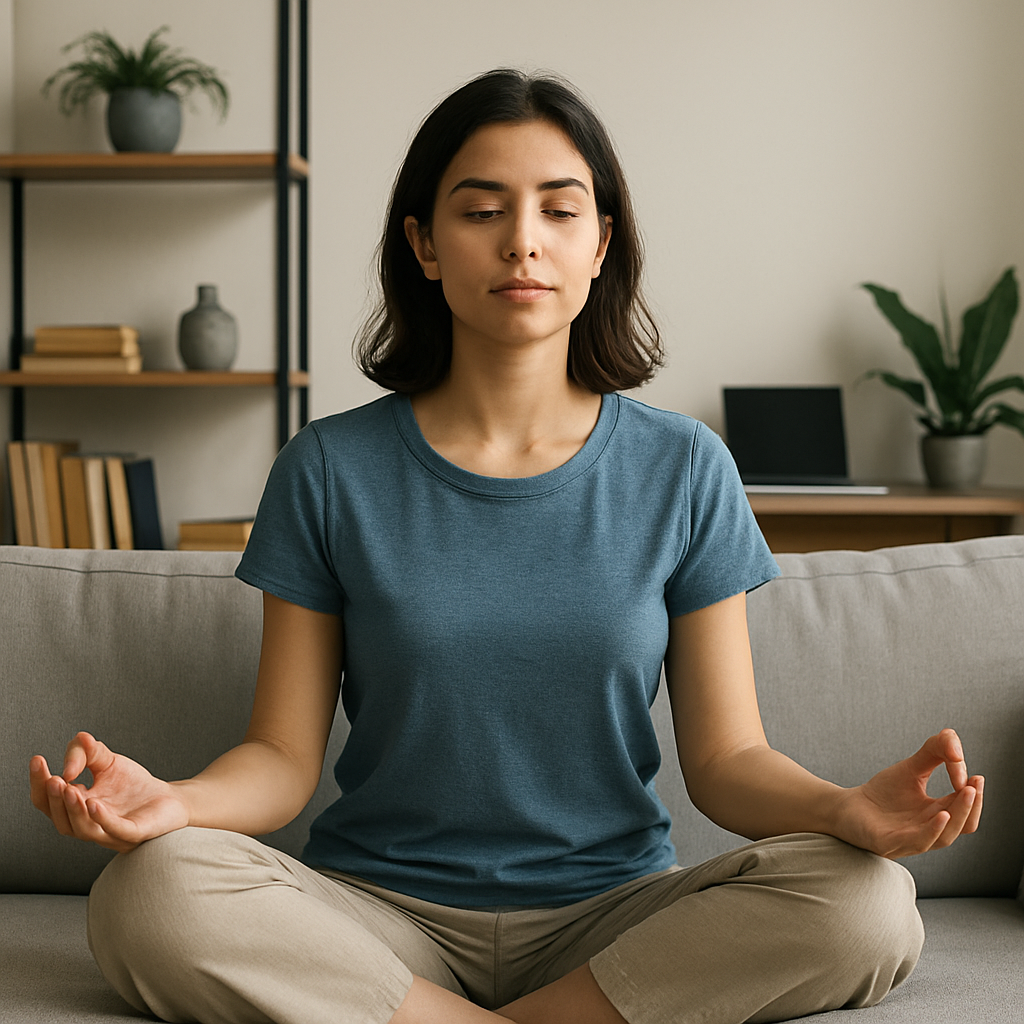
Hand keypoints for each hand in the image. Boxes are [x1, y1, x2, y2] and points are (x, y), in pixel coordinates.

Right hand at [29, 732, 188, 852]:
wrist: (170, 798)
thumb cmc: (134, 785)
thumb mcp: (109, 762)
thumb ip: (91, 752)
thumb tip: (80, 738)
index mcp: (76, 810)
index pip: (48, 802)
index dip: (39, 783)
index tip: (37, 760)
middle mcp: (89, 826)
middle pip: (61, 820)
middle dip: (54, 799)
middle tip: (52, 779)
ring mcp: (111, 833)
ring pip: (83, 829)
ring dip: (72, 810)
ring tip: (68, 788)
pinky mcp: (134, 834)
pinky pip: (115, 830)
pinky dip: (102, 819)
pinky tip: (93, 803)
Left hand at [839, 728, 983, 858]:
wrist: (847, 806)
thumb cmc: (882, 792)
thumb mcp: (911, 769)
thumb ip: (933, 753)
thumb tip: (954, 740)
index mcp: (938, 817)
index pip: (966, 812)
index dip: (974, 795)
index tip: (976, 776)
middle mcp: (930, 833)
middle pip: (962, 826)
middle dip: (971, 805)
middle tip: (974, 784)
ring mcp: (911, 841)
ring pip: (944, 837)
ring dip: (958, 815)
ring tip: (965, 792)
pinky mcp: (890, 843)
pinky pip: (917, 841)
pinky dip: (932, 830)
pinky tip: (941, 814)